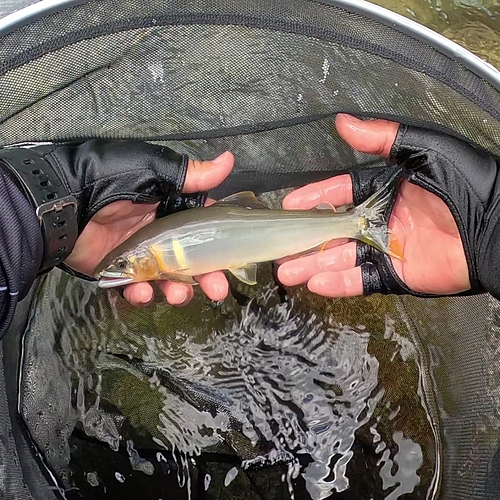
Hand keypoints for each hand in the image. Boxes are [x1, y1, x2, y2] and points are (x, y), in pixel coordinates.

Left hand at [64, 151, 233, 307]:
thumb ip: (189, 174)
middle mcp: (158, 231)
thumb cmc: (106, 180)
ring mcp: (139, 253)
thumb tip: (229, 159)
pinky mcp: (118, 270)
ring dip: (177, 290)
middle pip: (190, 259)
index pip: (202, 227)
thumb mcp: (151, 169)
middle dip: (206, 276)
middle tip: (217, 289)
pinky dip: (141, 294)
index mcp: (169, 206)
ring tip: (177, 295)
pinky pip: (136, 287)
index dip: (220, 243)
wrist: (59, 203)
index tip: (233, 258)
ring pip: (167, 278)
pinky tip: (142, 293)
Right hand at [277, 114, 471, 297]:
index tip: (290, 203)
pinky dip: (339, 283)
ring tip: (286, 271)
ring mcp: (385, 249)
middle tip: (278, 246)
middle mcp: (380, 219)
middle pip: (333, 230)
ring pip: (341, 257)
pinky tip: (316, 283)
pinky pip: (361, 280)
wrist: (499, 225)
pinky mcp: (395, 275)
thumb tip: (341, 121)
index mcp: (385, 189)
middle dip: (304, 239)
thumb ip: (381, 138)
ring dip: (313, 264)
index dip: (314, 197)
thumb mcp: (424, 149)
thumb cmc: (468, 182)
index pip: (340, 192)